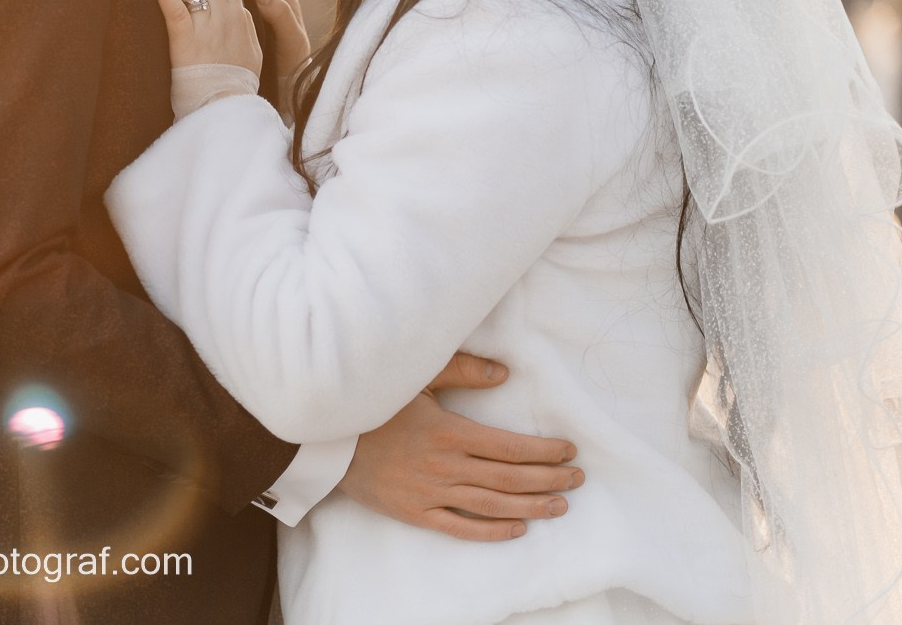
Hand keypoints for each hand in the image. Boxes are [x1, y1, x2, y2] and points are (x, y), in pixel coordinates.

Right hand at [338, 353, 583, 541]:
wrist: (325, 437)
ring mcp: (431, 493)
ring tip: (560, 505)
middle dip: (548, 479)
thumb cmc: (371, 401)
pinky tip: (516, 528)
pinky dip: (491, 531)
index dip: (544, 451)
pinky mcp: (415, 512)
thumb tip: (504, 374)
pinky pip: (460, 527)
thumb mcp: (414, 376)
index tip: (569, 451)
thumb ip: (460, 370)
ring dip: (531, 506)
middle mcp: (445, 466)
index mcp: (449, 432)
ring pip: (493, 505)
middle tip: (576, 479)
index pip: (510, 447)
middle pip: (510, 478)